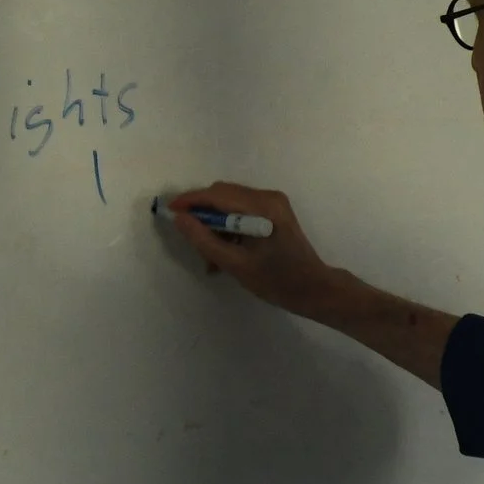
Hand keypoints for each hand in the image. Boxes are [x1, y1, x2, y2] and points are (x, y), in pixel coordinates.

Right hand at [163, 182, 342, 318]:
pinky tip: (224, 250)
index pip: (217, 195)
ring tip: (210, 256)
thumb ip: (204, 240)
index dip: (190, 201)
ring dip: (215, 223)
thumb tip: (180, 219)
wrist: (313, 288)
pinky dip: (229, 226)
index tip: (170, 211)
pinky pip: (242, 209)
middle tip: (191, 240)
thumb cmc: (276, 281)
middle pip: (223, 194)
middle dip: (203, 214)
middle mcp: (268, 197)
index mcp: (262, 207)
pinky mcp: (274, 210)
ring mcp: (273, 202)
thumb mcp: (235, 264)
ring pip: (230, 202)